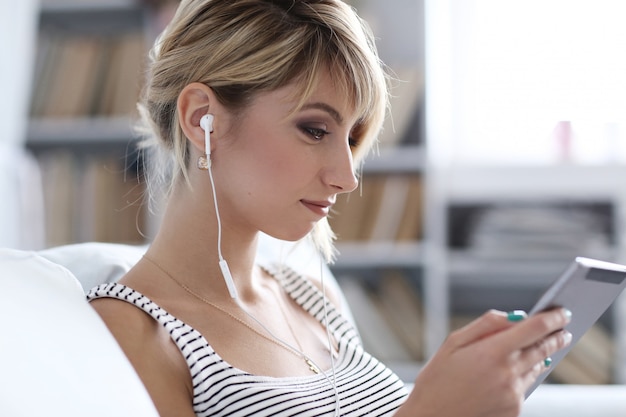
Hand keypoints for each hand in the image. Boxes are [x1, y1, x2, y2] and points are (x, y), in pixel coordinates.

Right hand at [399, 308, 571, 416]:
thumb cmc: (437, 378)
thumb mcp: (453, 342)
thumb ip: (486, 325)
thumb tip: (515, 316)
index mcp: (492, 352)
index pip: (535, 328)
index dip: (553, 318)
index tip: (562, 312)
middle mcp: (508, 373)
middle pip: (543, 348)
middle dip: (556, 336)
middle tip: (563, 329)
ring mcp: (513, 394)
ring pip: (537, 368)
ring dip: (542, 355)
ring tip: (542, 346)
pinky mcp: (514, 409)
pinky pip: (526, 386)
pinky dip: (525, 374)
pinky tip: (515, 371)